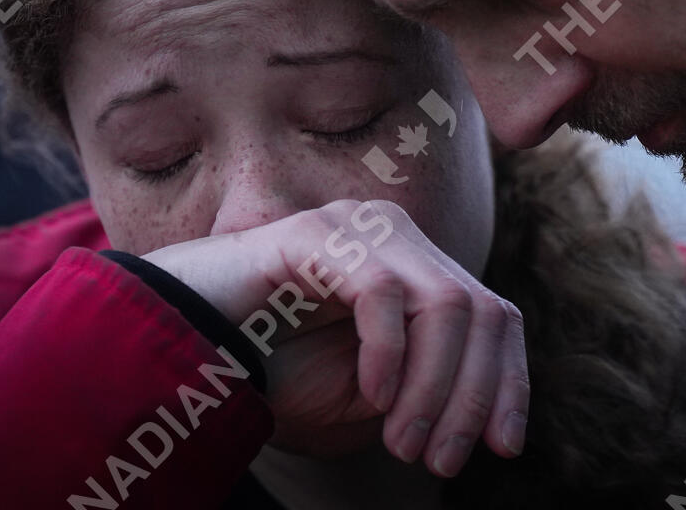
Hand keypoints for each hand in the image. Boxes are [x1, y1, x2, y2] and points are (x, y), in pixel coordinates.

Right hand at [142, 200, 528, 477]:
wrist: (176, 352)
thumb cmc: (271, 374)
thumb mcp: (367, 396)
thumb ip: (427, 388)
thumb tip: (492, 419)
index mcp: (414, 268)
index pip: (493, 313)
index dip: (509, 380)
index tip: (505, 446)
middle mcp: (395, 236)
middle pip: (479, 309)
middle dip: (472, 395)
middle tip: (441, 460)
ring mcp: (358, 226)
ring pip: (443, 303)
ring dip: (433, 387)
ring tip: (403, 443)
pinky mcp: (316, 232)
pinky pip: (383, 292)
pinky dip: (388, 354)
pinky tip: (372, 396)